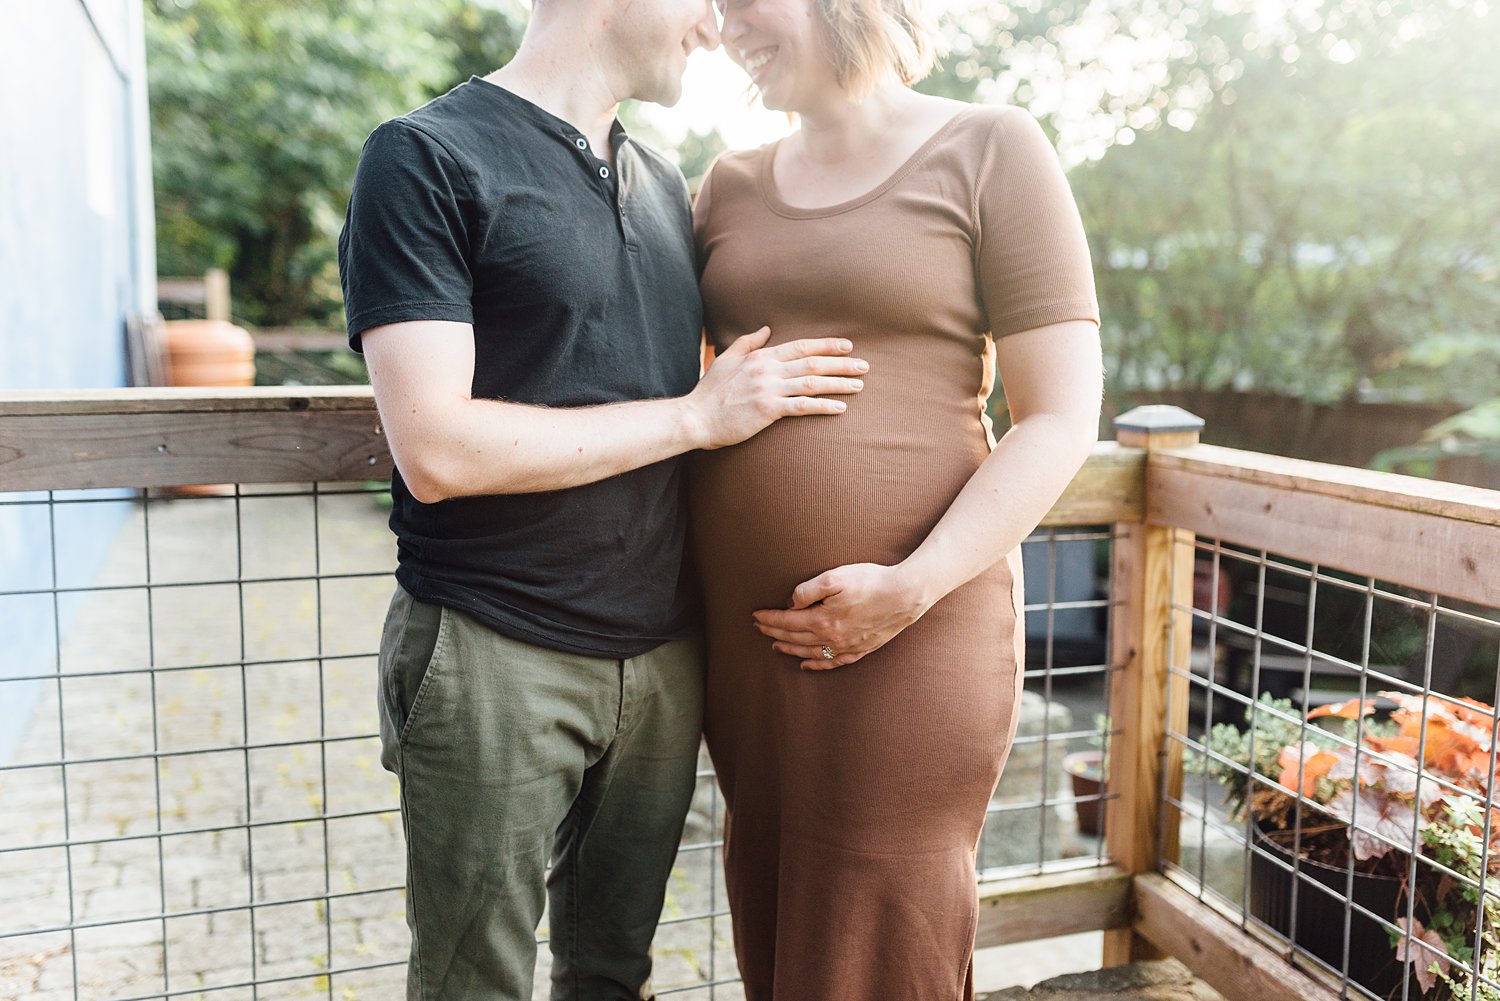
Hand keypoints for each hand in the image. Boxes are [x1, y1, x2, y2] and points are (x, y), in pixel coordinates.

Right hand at [682, 328, 867, 449]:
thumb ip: (748, 342)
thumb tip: (766, 329)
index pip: (801, 347)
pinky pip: (802, 406)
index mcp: (760, 356)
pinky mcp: (767, 410)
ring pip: (812, 382)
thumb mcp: (726, 359)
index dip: (826, 345)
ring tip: (859, 385)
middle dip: (842, 363)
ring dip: (839, 383)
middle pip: (812, 362)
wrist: (696, 418)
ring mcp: (768, 389)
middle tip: (864, 366)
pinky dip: (823, 405)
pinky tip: (840, 408)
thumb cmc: (710, 392)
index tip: (847, 346)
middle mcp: (767, 369)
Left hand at [752, 563, 932, 669]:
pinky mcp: (860, 650)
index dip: (769, 619)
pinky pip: (831, 663)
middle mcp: (831, 638)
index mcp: (822, 620)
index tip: (756, 616)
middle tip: (759, 628)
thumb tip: (791, 603)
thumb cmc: (871, 581)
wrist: (906, 596)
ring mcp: (846, 647)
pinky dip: (815, 665)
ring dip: (789, 648)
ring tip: (775, 644)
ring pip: (809, 652)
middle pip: (795, 637)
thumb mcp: (836, 577)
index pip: (787, 621)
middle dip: (774, 632)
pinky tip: (806, 665)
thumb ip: (808, 590)